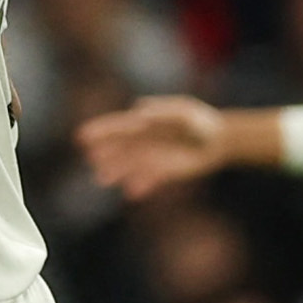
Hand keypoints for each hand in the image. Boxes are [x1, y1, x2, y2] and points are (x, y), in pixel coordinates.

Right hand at [78, 95, 230, 197]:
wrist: (219, 139)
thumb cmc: (200, 120)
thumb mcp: (184, 111)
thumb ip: (162, 111)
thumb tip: (138, 109)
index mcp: (146, 122)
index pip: (120, 126)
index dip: (101, 130)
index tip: (83, 135)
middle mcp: (146, 140)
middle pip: (121, 148)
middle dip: (106, 152)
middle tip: (90, 159)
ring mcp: (153, 156)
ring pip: (130, 165)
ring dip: (117, 171)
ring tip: (101, 179)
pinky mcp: (164, 171)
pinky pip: (149, 179)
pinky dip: (141, 184)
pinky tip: (131, 192)